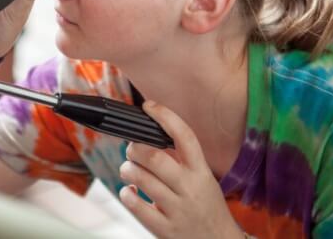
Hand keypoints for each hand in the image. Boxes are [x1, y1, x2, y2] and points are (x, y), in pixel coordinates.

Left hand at [118, 101, 244, 238]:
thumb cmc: (207, 207)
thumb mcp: (204, 179)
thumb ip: (183, 161)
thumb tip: (151, 135)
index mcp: (201, 171)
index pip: (185, 136)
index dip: (165, 116)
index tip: (149, 106)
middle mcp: (190, 188)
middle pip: (154, 157)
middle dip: (134, 148)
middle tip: (131, 149)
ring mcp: (177, 209)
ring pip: (141, 179)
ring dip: (127, 169)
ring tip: (128, 169)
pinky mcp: (164, 229)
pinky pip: (136, 205)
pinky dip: (126, 195)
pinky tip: (130, 193)